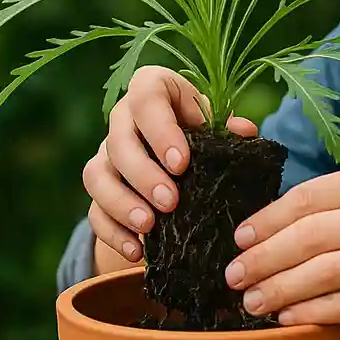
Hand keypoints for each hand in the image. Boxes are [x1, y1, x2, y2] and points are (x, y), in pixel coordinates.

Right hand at [82, 64, 257, 263]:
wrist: (179, 150)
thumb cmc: (202, 128)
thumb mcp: (216, 122)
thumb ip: (227, 127)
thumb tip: (245, 133)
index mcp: (152, 89)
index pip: (146, 98)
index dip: (160, 130)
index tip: (181, 163)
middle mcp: (122, 118)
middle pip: (119, 142)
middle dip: (143, 175)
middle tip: (171, 202)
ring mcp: (106, 153)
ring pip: (97, 175)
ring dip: (121, 203)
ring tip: (148, 226)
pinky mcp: (100, 187)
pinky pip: (94, 209)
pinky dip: (112, 232)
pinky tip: (136, 250)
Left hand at [223, 161, 339, 327]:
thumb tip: (274, 222)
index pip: (310, 196)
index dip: (268, 219)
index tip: (240, 236)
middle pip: (308, 236)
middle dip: (262, 258)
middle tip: (234, 274)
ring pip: (320, 273)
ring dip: (278, 290)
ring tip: (252, 300)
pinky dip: (309, 312)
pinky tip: (287, 316)